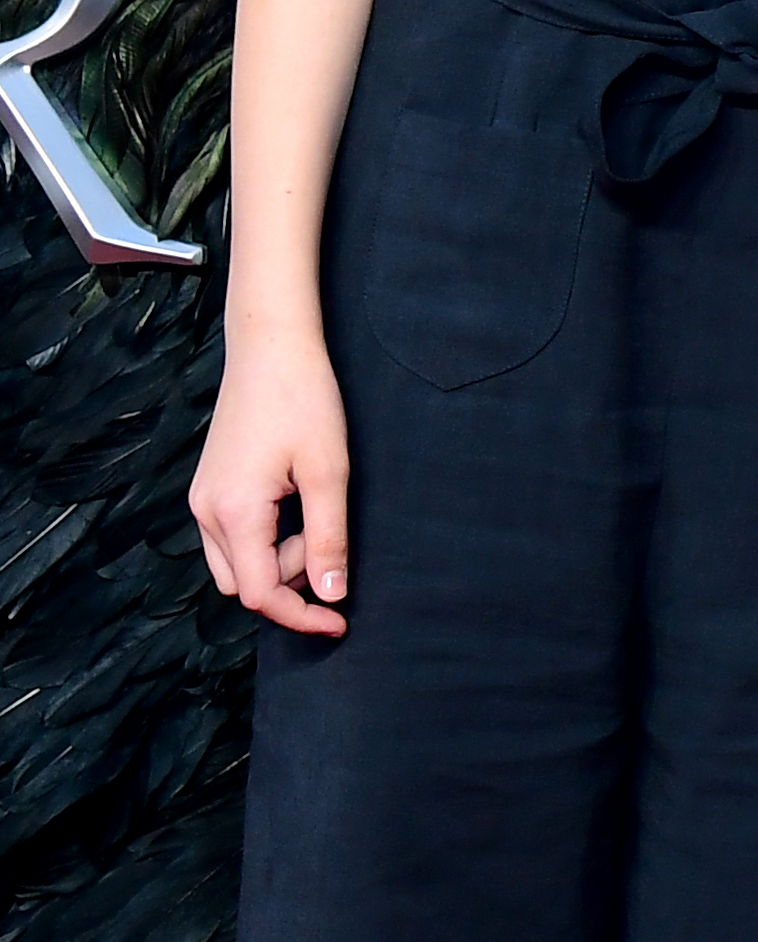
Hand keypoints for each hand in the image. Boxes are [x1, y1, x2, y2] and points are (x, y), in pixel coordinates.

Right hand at [190, 325, 353, 636]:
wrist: (270, 348)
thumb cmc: (304, 400)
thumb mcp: (329, 471)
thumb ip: (328, 538)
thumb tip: (330, 595)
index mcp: (233, 513)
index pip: (260, 594)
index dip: (301, 616)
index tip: (340, 623)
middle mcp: (205, 513)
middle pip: (243, 585)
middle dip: (290, 583)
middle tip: (331, 547)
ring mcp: (202, 501)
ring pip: (234, 565)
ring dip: (277, 563)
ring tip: (316, 519)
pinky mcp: (209, 488)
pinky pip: (230, 539)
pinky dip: (265, 542)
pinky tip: (297, 509)